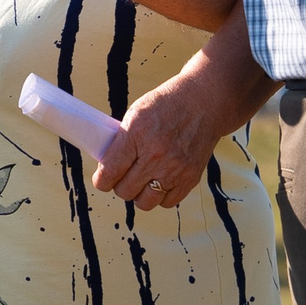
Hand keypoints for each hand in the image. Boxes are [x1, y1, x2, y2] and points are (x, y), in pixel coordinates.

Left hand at [93, 79, 220, 211]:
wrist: (205, 102)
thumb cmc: (168, 105)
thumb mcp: (136, 113)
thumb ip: (121, 141)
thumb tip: (106, 166)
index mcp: (137, 134)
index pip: (109, 171)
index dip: (101, 180)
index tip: (102, 178)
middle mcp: (156, 154)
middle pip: (125, 190)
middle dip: (120, 184)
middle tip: (124, 175)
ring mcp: (175, 169)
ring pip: (145, 202)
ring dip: (139, 194)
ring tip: (142, 181)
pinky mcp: (190, 178)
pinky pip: (166, 202)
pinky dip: (161, 195)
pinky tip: (160, 181)